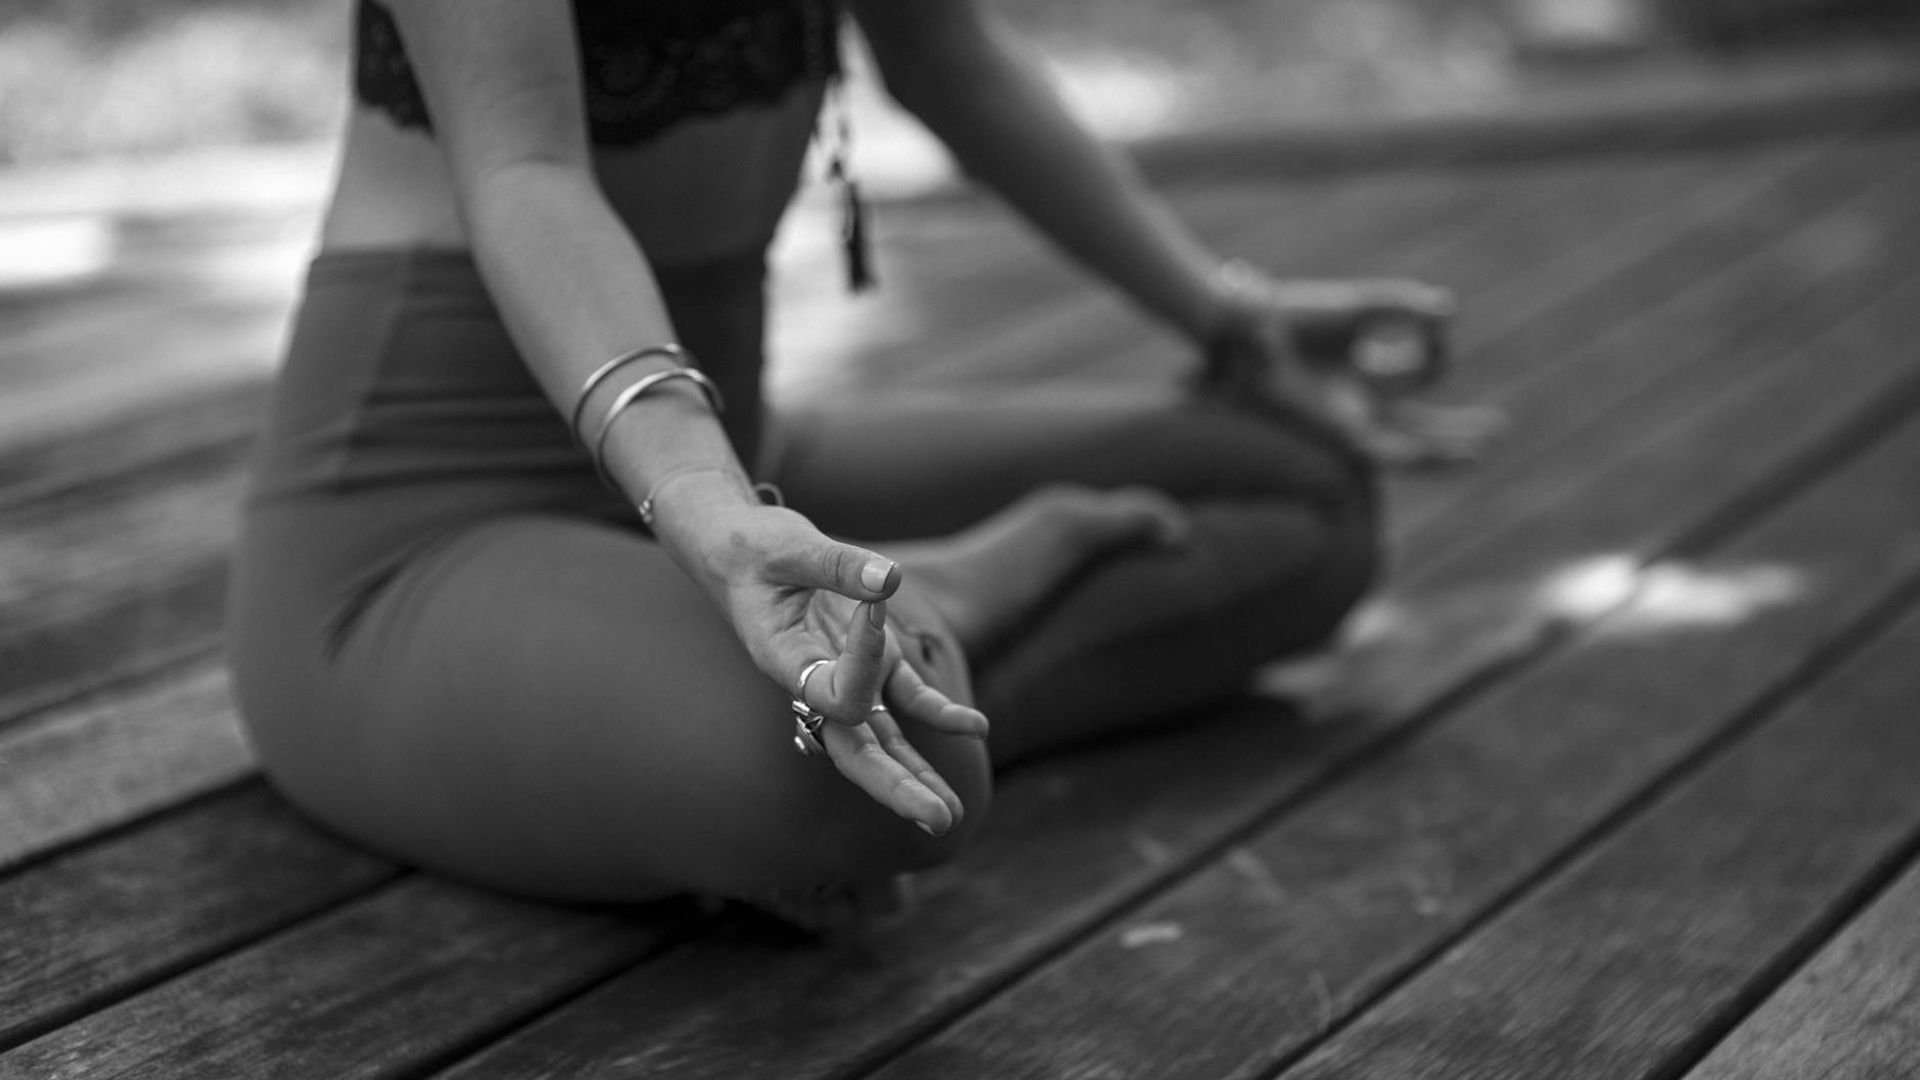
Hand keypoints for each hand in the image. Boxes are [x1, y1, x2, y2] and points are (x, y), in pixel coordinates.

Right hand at [667, 492, 987, 836]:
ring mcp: (848, 675)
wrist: (739, 552)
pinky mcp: (873, 661)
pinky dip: (941, 713)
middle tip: (937, 820)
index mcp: (784, 661)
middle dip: (896, 787)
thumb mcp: (787, 545)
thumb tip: (890, 578)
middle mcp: (814, 682)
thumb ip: (837, 564)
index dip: (863, 659)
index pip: (835, 691)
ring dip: (918, 776)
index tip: (875, 599)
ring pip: (884, 741)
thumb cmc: (752, 549)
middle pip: (855, 751)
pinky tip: (978, 727)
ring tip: (951, 815)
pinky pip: (909, 699)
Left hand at [1203, 267, 1507, 466]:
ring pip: (1406, 449)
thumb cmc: (1299, 316)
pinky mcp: (1337, 433)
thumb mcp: (1364, 308)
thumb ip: (1407, 307)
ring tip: (1483, 451)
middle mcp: (1361, 405)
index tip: (1435, 320)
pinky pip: (1382, 452)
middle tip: (1501, 430)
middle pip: (1421, 426)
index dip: (1437, 344)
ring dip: (1445, 453)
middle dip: (1460, 430)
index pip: (1422, 372)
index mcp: (1368, 376)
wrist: (1251, 328)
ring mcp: (1350, 422)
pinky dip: (1413, 454)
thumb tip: (1450, 313)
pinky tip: (1440, 456)